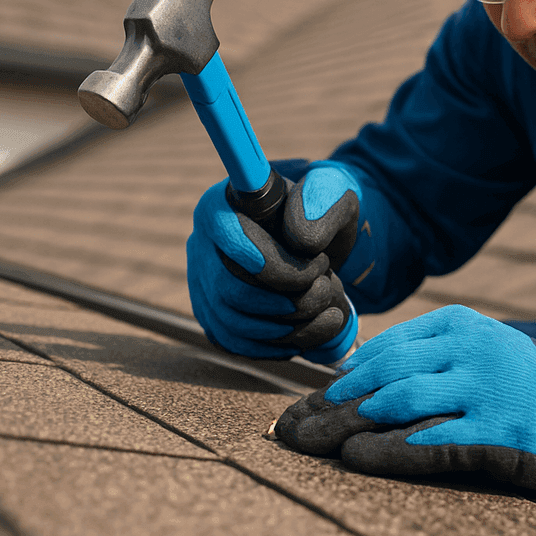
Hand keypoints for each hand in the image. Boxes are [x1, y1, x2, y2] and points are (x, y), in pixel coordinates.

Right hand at [186, 160, 361, 361]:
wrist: (318, 235)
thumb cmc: (321, 207)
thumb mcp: (333, 190)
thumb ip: (321, 200)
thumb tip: (300, 240)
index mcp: (222, 203)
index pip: (226, 234)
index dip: (262, 259)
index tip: (307, 274)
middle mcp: (202, 244)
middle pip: (230, 289)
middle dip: (288, 299)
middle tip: (327, 286)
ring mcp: (203, 282)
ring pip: (233, 322)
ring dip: (287, 325)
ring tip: (327, 307)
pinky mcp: (213, 313)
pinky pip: (234, 341)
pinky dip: (275, 344)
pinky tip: (308, 331)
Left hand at [274, 305, 535, 488]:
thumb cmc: (524, 381)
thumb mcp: (479, 348)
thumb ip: (425, 353)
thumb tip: (353, 370)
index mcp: (461, 325)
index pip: (385, 347)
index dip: (340, 378)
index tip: (306, 403)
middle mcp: (472, 350)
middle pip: (384, 375)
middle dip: (331, 404)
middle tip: (291, 428)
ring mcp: (488, 390)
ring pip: (401, 403)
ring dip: (349, 424)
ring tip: (313, 442)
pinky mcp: (502, 433)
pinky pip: (434, 441)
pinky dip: (391, 449)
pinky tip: (358, 456)